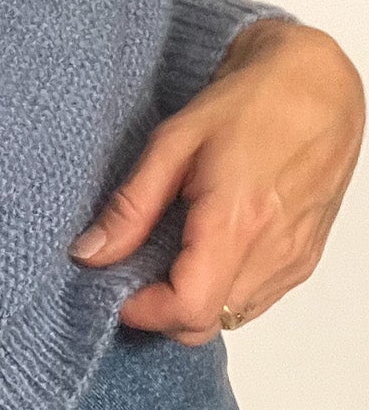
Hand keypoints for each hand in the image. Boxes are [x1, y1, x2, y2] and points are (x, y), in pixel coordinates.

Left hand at [70, 19, 363, 344]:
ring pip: (232, 317)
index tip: (117, 289)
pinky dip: (223, 289)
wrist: (319, 85)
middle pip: (208, 324)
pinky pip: (257, 299)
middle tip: (135, 273)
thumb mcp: (173, 143)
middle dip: (163, 311)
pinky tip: (205, 249)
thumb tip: (91, 252)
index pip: (189, 308)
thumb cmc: (251, 102)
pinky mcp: (305, 258)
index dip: (144, 311)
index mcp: (237, 222)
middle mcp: (273, 252)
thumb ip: (132, 206)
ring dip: (194, 302)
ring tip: (170, 253)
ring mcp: (294, 260)